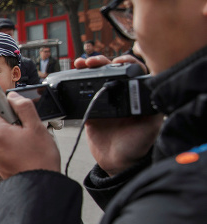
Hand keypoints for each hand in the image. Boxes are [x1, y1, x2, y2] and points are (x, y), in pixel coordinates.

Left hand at [0, 93, 60, 178]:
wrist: (39, 185)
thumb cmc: (40, 158)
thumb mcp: (36, 126)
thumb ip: (23, 107)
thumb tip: (13, 96)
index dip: (4, 107)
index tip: (14, 109)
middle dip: (10, 124)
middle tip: (27, 131)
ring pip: (0, 138)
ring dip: (11, 137)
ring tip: (27, 145)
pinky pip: (1, 150)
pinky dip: (10, 149)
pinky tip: (24, 154)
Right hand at [72, 53, 159, 174]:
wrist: (116, 162)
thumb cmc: (136, 146)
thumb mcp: (149, 126)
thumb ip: (151, 110)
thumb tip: (152, 90)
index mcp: (136, 95)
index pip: (133, 70)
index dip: (125, 61)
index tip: (116, 61)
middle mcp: (121, 95)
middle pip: (111, 70)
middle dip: (101, 62)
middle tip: (93, 62)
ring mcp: (105, 100)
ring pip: (96, 77)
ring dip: (88, 68)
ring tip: (81, 64)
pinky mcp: (90, 108)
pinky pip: (82, 92)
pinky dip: (76, 82)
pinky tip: (73, 77)